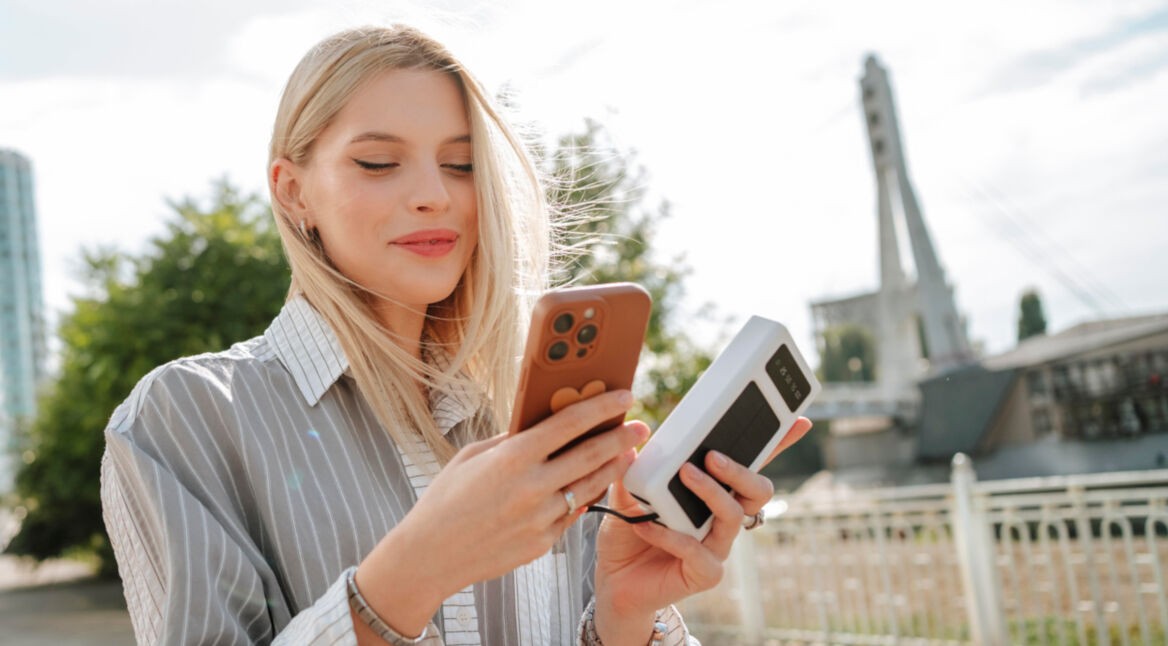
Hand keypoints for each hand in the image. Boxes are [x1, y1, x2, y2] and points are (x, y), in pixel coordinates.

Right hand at [353, 390, 648, 638]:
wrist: (429, 555)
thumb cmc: (446, 498)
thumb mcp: (472, 456)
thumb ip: (511, 441)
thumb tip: (544, 425)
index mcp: (512, 457)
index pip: (569, 424)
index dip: (602, 407)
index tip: (625, 396)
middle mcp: (531, 487)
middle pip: (591, 455)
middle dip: (622, 437)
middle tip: (642, 426)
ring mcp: (539, 518)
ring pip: (590, 487)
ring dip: (613, 468)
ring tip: (628, 454)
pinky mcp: (542, 543)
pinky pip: (571, 514)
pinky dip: (585, 497)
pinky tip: (595, 485)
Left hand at [591, 417, 812, 645]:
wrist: (614, 581)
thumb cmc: (628, 534)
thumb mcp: (627, 494)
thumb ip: (635, 470)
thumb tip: (633, 441)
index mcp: (713, 493)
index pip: (749, 466)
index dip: (778, 445)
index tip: (798, 421)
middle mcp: (723, 518)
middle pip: (758, 490)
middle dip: (740, 470)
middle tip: (711, 456)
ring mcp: (717, 546)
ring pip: (733, 515)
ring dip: (711, 492)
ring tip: (685, 474)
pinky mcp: (704, 573)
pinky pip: (699, 552)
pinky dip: (673, 535)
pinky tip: (648, 525)